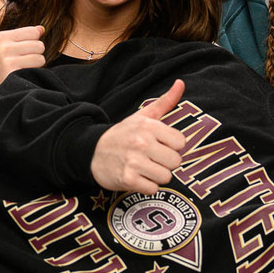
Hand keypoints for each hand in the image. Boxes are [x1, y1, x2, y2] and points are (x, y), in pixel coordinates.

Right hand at [0, 25, 45, 101]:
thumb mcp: (3, 49)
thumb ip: (22, 38)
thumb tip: (42, 29)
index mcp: (1, 37)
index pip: (33, 32)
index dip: (34, 42)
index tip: (24, 51)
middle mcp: (3, 46)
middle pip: (39, 44)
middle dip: (36, 54)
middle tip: (24, 63)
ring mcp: (7, 60)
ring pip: (40, 57)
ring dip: (36, 65)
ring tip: (23, 69)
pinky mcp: (12, 73)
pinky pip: (37, 68)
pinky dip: (35, 73)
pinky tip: (23, 76)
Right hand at [90, 79, 185, 193]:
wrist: (92, 152)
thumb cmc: (122, 134)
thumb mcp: (142, 116)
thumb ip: (165, 102)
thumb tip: (181, 83)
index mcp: (148, 126)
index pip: (180, 142)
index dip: (171, 146)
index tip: (160, 145)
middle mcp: (142, 142)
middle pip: (175, 161)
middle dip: (165, 162)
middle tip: (152, 158)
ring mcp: (134, 161)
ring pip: (166, 177)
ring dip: (156, 176)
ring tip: (145, 168)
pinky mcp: (128, 179)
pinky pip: (153, 189)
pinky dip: (147, 186)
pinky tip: (138, 177)